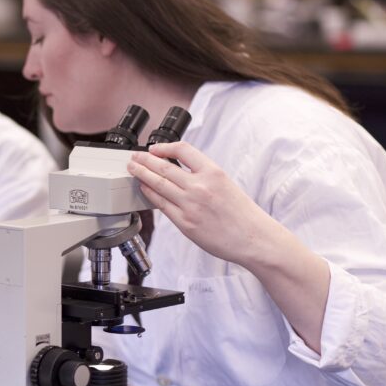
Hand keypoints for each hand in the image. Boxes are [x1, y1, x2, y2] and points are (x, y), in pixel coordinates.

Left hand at [129, 141, 330, 350]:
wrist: (253, 238)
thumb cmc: (242, 213)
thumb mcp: (226, 183)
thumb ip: (203, 175)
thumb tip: (178, 170)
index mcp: (213, 172)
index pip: (183, 150)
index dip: (164, 147)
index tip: (154, 148)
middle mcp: (200, 186)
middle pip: (164, 167)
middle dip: (145, 160)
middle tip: (134, 157)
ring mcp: (191, 205)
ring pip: (158, 185)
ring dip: (142, 174)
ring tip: (132, 169)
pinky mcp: (185, 223)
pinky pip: (162, 205)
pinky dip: (150, 195)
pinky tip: (144, 189)